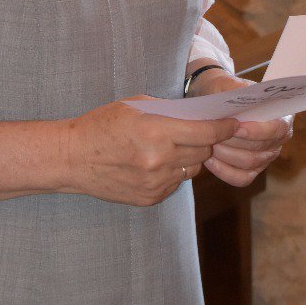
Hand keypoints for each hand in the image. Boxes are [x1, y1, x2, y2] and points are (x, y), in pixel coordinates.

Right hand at [64, 99, 237, 206]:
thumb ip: (169, 112)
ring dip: (188, 158)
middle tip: (201, 132)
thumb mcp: (135, 106)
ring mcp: (156, 183)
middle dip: (205, 141)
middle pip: (203, 152)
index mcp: (156, 132)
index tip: (233, 124)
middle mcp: (160, 160)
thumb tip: (198, 116)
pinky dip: (173, 172)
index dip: (224, 128)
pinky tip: (155, 163)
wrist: (72, 159)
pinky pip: (176, 183)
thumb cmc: (101, 125)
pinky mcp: (151, 198)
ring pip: (192, 170)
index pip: (206, 133)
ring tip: (170, 147)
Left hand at [186, 67, 291, 187]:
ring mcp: (266, 156)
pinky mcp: (251, 169)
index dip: (257, 131)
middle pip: (261, 149)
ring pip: (249, 163)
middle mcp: (278, 139)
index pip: (277, 128)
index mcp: (282, 115)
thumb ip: (234, 88)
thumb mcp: (224, 83)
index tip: (236, 127)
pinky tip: (208, 160)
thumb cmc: (221, 89)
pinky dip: (224, 171)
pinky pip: (241, 178)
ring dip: (226, 155)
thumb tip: (239, 97)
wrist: (210, 99)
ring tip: (208, 144)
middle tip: (212, 135)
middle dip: (234, 142)